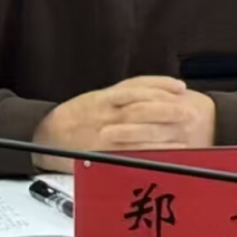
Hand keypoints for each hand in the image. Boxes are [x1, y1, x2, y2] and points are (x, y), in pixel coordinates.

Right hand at [31, 77, 215, 172]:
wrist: (47, 136)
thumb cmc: (76, 117)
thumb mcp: (96, 99)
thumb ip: (121, 97)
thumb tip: (155, 94)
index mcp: (105, 97)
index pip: (136, 86)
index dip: (160, 84)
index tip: (180, 86)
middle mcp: (105, 112)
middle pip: (140, 105)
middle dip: (167, 107)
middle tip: (188, 110)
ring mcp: (104, 132)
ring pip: (137, 127)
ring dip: (163, 129)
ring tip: (184, 130)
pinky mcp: (103, 151)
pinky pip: (130, 150)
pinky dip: (152, 149)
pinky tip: (168, 150)